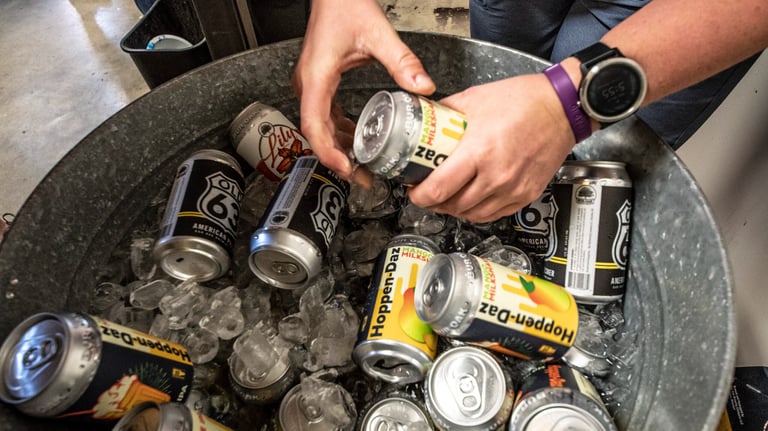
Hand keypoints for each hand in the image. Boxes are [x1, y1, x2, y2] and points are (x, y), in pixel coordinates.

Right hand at [292, 0, 435, 184]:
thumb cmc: (343, 5)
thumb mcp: (377, 33)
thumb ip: (402, 62)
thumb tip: (423, 87)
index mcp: (317, 77)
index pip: (314, 126)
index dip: (328, 152)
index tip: (346, 168)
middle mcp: (309, 84)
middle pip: (316, 134)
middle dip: (338, 159)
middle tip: (364, 177)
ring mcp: (311, 85)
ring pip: (319, 128)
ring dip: (339, 148)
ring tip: (363, 166)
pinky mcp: (319, 83)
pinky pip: (324, 116)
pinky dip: (339, 132)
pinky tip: (356, 139)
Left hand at [407, 73, 576, 221]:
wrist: (563, 107)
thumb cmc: (525, 100)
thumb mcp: (475, 99)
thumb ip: (447, 113)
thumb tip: (426, 120)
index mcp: (479, 151)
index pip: (438, 189)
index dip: (419, 196)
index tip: (413, 190)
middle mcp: (496, 175)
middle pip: (452, 206)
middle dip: (433, 203)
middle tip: (426, 193)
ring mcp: (513, 188)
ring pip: (472, 215)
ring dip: (454, 210)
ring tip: (446, 198)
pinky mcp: (525, 194)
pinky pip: (494, 214)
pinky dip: (478, 211)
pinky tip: (471, 201)